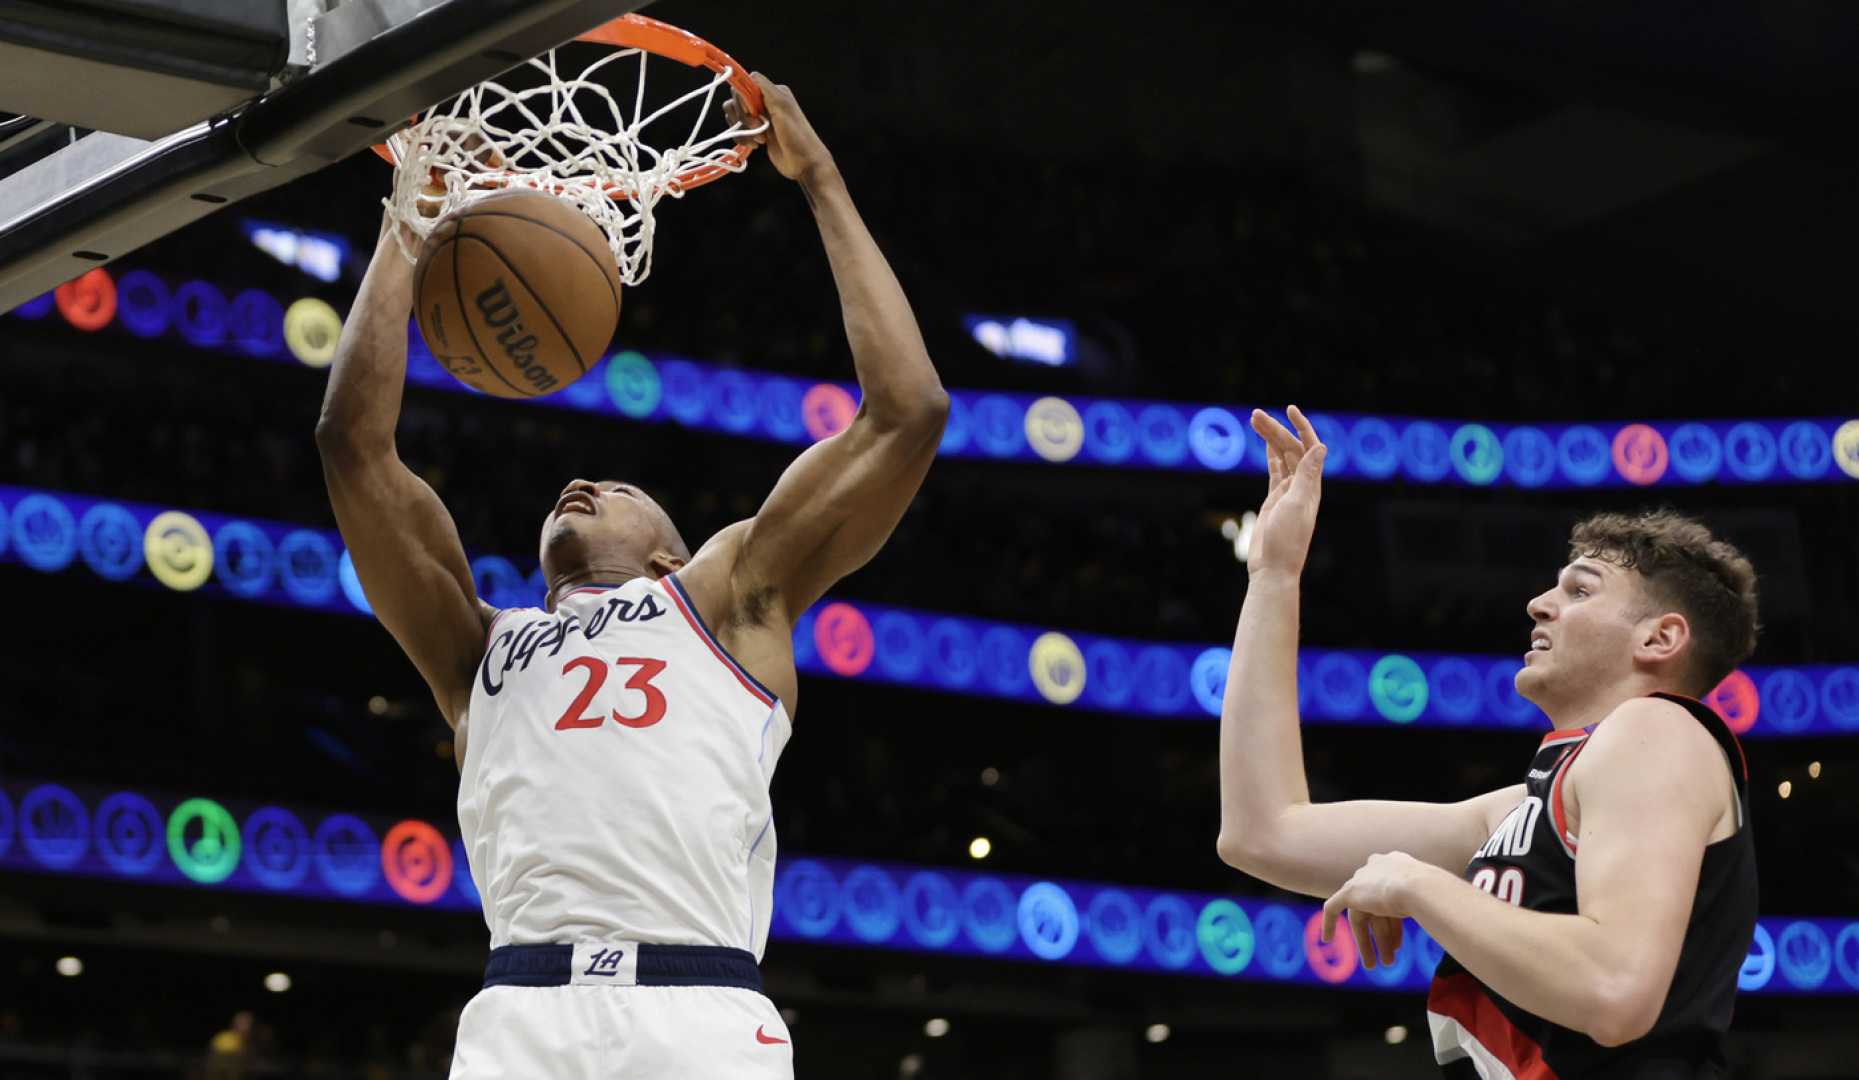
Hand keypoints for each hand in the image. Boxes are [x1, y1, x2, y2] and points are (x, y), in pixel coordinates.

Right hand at [727, 74, 834, 184]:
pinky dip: (742, 137)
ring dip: (742, 128)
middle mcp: (765, 102)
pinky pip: (737, 128)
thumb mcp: (782, 106)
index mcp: (774, 92)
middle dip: (743, 115)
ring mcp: (760, 117)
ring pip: (735, 114)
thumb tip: (749, 75)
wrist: (803, 163)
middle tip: (758, 127)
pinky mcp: (755, 132)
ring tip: (759, 139)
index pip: (746, 82)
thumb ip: (764, 88)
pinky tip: (755, 145)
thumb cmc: (797, 136)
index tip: (750, 111)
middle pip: (737, 99)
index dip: (743, 96)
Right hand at [1246, 405, 1325, 578]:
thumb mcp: (1297, 504)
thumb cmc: (1287, 541)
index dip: (1302, 427)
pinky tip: (1267, 444)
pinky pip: (1275, 472)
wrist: (1274, 568)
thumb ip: (1307, 476)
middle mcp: (1303, 485)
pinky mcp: (1275, 500)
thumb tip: (1321, 447)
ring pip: (1281, 458)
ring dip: (1270, 439)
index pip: (1309, 448)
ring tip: (1255, 420)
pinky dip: (1271, 456)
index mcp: (1312, 485)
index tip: (1289, 410)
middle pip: (1291, 449)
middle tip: (1255, 414)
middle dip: (1275, 430)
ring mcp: (1288, 492)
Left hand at [1321, 851, 1429, 968]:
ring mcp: (1362, 879)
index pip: (1392, 897)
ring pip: (1362, 917)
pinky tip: (1326, 939)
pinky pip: (1333, 907)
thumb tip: (1440, 918)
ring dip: (1370, 943)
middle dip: (1383, 937)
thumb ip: (1427, 903)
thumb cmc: (1434, 893)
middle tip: (1390, 958)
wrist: (1419, 886)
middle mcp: (1376, 868)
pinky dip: (1329, 923)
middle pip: (1376, 910)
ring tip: (1378, 965)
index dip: (1395, 923)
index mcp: (1396, 864)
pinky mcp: (1350, 891)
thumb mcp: (1434, 896)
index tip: (1397, 942)